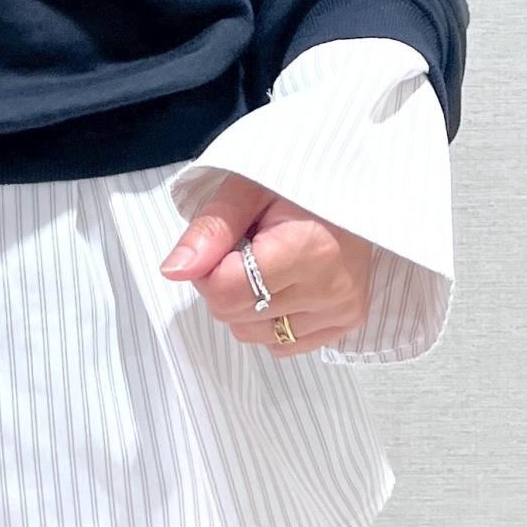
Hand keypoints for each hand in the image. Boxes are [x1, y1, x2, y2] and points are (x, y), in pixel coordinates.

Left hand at [158, 170, 374, 355]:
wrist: (353, 186)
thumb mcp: (246, 189)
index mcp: (308, 252)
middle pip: (236, 317)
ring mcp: (342, 312)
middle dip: (224, 285)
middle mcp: (330, 291)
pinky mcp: (347, 323)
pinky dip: (270, 321)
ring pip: (255, 335)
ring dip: (246, 306)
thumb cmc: (296, 182)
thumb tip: (173, 272)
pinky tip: (283, 286)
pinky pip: (284, 345)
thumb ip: (209, 231)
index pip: (225, 292)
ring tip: (267, 265)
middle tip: (245, 249)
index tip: (221, 243)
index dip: (207, 270)